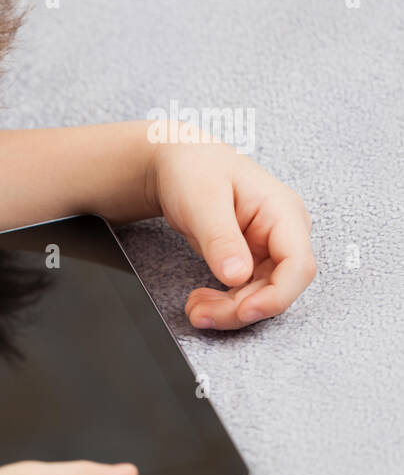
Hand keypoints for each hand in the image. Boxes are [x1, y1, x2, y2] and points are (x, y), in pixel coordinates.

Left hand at [148, 125, 315, 329]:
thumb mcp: (202, 200)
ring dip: (230, 310)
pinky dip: (224, 302)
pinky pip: (245, 291)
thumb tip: (236, 275)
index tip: (244, 311)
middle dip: (241, 308)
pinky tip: (201, 301)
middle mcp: (282, 233)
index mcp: (282, 212)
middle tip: (200, 313)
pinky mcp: (250, 258)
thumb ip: (220, 238)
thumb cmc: (193, 168)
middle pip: (279, 287)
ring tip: (194, 308)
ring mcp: (267, 247)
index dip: (276, 295)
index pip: (298, 265)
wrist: (176, 161)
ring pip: (261, 294)